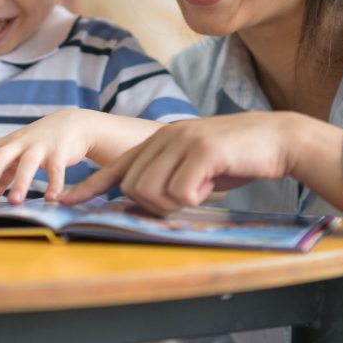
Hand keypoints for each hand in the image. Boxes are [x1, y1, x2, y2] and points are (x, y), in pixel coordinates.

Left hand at [0, 110, 94, 206]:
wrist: (71, 123)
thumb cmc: (38, 144)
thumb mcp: (16, 156)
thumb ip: (2, 175)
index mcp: (4, 146)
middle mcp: (18, 144)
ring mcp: (39, 146)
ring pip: (26, 163)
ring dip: (20, 182)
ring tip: (15, 202)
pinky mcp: (60, 151)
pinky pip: (56, 169)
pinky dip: (54, 183)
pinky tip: (51, 199)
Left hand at [61, 112, 297, 214]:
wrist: (277, 139)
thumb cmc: (237, 158)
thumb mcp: (194, 167)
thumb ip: (167, 177)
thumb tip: (144, 200)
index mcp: (158, 141)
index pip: (116, 168)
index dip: (90, 187)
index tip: (65, 201)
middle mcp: (163, 137)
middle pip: (133, 188)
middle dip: (155, 205)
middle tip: (188, 199)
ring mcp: (181, 140)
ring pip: (152, 191)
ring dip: (175, 203)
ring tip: (201, 190)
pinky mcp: (200, 150)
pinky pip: (180, 192)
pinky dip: (195, 198)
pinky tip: (213, 184)